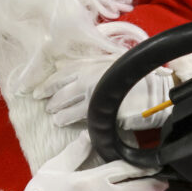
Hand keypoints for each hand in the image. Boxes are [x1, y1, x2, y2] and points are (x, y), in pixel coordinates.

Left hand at [34, 56, 172, 129]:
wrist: (155, 90)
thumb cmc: (135, 75)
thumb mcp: (111, 64)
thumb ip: (92, 70)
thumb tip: (75, 76)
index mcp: (89, 66)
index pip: (60, 76)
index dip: (46, 85)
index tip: (36, 92)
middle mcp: (88, 80)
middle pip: (61, 94)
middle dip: (51, 102)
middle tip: (46, 108)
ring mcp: (94, 97)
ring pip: (70, 109)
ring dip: (61, 116)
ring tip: (56, 120)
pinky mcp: (102, 113)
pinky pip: (85, 120)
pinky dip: (78, 123)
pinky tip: (75, 126)